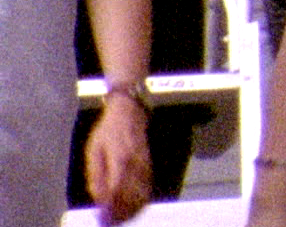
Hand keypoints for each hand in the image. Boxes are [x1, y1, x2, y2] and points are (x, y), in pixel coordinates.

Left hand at [85, 102, 151, 224]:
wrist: (129, 112)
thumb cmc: (107, 131)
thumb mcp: (93, 150)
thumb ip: (96, 175)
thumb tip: (98, 198)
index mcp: (120, 161)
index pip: (117, 192)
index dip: (110, 209)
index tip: (103, 220)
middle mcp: (135, 165)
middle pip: (131, 197)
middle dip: (121, 213)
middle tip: (110, 224)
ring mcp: (144, 165)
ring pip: (141, 194)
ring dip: (131, 210)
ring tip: (120, 220)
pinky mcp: (149, 165)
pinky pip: (147, 187)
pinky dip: (141, 201)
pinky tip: (133, 208)